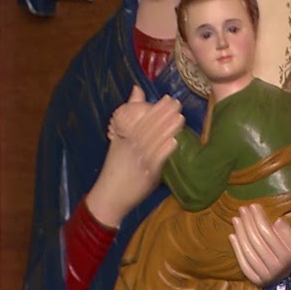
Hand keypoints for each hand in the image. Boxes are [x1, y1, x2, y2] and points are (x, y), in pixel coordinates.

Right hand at [85, 86, 183, 227]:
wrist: (109, 195)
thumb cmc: (117, 169)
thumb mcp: (119, 143)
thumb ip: (128, 121)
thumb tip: (136, 94)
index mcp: (125, 138)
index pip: (141, 120)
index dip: (156, 108)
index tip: (168, 98)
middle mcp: (132, 146)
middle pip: (149, 127)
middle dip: (164, 114)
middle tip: (177, 103)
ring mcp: (139, 159)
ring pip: (154, 141)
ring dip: (168, 129)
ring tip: (180, 118)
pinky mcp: (145, 173)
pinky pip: (156, 160)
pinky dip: (165, 150)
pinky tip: (174, 141)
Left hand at [230, 204, 290, 286]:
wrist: (288, 279)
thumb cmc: (290, 255)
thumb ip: (287, 232)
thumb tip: (276, 222)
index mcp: (288, 255)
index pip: (268, 233)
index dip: (259, 218)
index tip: (253, 206)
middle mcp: (276, 267)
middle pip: (256, 240)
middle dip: (248, 222)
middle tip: (242, 209)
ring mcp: (265, 275)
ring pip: (248, 250)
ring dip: (240, 233)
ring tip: (236, 219)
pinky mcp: (256, 280)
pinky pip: (243, 262)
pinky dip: (236, 248)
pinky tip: (233, 235)